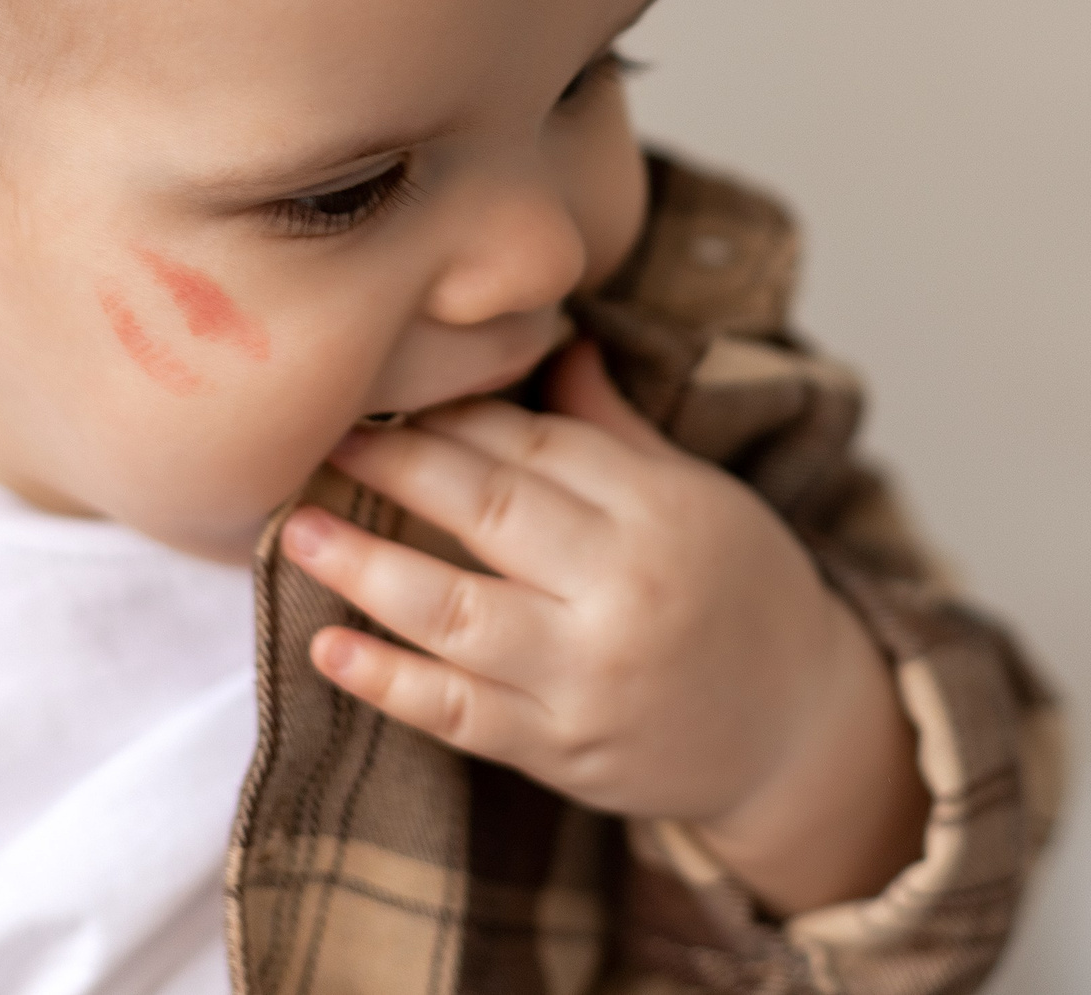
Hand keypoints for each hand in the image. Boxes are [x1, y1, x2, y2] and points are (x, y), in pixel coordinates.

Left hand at [279, 339, 927, 912]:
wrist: (797, 728)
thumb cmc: (743, 592)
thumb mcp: (698, 494)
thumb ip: (614, 430)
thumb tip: (556, 343)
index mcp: (659, 509)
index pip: (535, 445)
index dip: (451, 416)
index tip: (387, 390)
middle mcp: (622, 589)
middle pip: (488, 511)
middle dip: (395, 467)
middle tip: (321, 436)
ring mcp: (587, 675)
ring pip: (458, 613)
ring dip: (367, 568)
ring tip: (294, 532)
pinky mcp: (560, 748)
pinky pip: (459, 712)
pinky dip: (388, 682)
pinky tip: (327, 648)